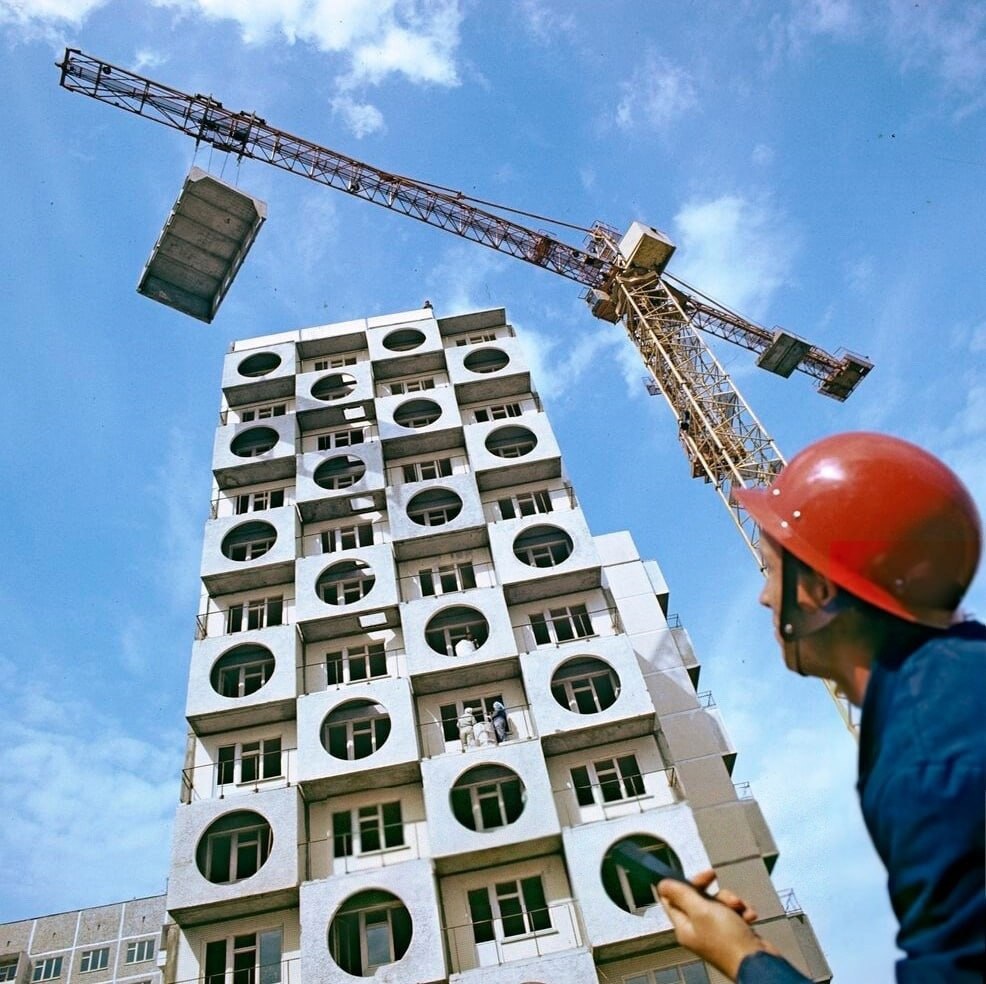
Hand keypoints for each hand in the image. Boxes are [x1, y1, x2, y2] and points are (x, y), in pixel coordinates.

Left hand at [658, 870, 777, 980]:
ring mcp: (716, 933)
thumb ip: (681, 894)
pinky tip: (749, 916)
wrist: (758, 962)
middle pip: (699, 900)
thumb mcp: (701, 910)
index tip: (699, 876)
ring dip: (731, 902)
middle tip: (721, 886)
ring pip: (719, 905)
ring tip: (740, 908)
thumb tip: (661, 884)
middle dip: (715, 892)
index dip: (683, 884)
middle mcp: (697, 930)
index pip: (672, 900)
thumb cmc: (727, 938)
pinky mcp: (733, 934)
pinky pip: (734, 914)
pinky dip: (742, 912)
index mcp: (684, 926)